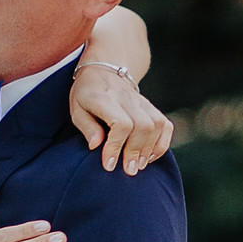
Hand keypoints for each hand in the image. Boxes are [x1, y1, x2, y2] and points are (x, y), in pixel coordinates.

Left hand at [69, 57, 173, 174]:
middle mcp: (126, 98)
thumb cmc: (86, 94)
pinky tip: (150, 156)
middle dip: (135, 152)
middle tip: (128, 170)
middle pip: (142, 126)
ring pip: (156, 125)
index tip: (109, 165)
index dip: (116, 146)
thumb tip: (96, 145)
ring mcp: (141, 101)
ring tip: (139, 165)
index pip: (120, 123)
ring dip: (150, 149)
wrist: (103, 70)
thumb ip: (86, 127)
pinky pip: (165, 124)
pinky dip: (162, 143)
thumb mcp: (77, 109)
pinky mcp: (150, 106)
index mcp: (105, 98)